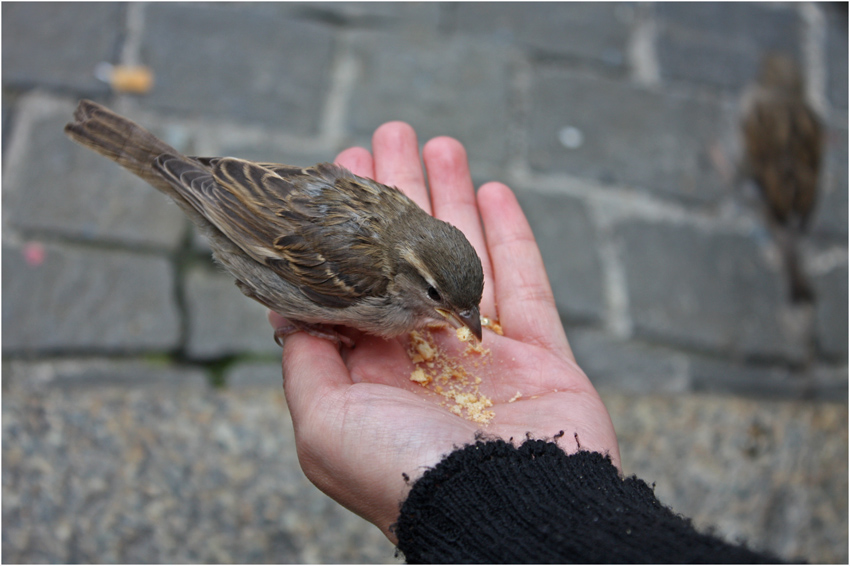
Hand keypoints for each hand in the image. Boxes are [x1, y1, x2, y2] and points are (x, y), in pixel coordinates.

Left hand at [269, 122, 619, 541]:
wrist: (503, 509)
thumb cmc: (404, 471)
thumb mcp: (324, 424)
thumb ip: (307, 363)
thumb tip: (287, 315)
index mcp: (375, 370)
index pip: (357, 280)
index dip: (347, 228)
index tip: (339, 175)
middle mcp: (427, 355)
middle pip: (409, 255)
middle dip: (397, 195)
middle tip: (387, 136)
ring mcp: (486, 352)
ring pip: (466, 256)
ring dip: (451, 198)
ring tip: (438, 142)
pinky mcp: (540, 353)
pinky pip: (525, 281)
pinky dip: (510, 234)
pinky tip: (491, 188)